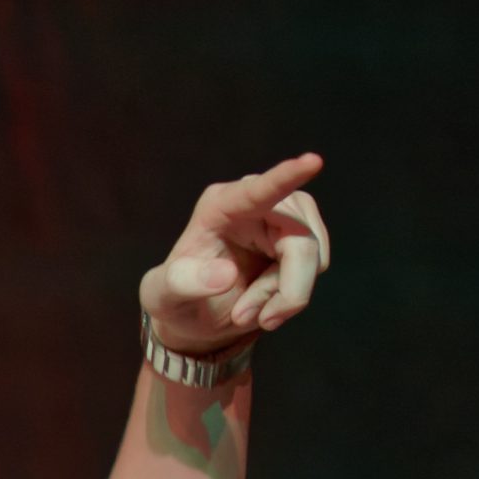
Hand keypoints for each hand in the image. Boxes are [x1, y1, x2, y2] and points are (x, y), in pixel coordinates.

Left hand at [140, 153, 332, 355]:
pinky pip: (314, 268)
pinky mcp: (300, 236)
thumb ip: (183, 283)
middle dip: (284, 290)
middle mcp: (256, 203)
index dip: (285, 177)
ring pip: (312, 258)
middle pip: (300, 242)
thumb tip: (226, 274)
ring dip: (284, 297)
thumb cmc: (176, 299)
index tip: (313, 161)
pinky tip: (264, 304)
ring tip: (246, 311)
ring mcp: (283, 217)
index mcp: (218, 206)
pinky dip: (291, 296)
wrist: (198, 316)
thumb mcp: (163, 296)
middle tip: (245, 318)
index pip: (255, 192)